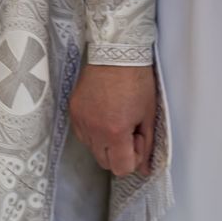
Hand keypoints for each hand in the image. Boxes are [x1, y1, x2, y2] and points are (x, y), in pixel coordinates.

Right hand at [68, 62, 157, 176]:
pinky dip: (93, 131)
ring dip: (105, 142)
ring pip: (92, 148)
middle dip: (119, 153)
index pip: (121, 169)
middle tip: (129, 130)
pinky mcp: (73, 110)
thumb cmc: (136, 79)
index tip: (138, 138)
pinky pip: (82, 133)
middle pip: (105, 162)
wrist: (116, 51)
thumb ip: (147, 144)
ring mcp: (81, 120)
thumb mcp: (148, 113)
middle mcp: (94, 130)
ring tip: (116, 119)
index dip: (133, 158)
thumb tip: (145, 168)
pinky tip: (104, 114)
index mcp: (115, 132)